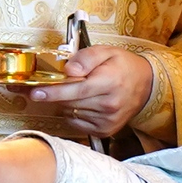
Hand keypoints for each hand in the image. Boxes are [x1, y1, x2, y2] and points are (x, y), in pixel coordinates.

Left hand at [25, 46, 153, 136]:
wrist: (145, 86)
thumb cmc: (123, 67)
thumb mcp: (106, 52)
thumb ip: (86, 57)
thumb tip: (69, 69)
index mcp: (110, 82)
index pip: (76, 90)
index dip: (54, 92)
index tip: (36, 92)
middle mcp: (109, 104)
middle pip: (70, 102)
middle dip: (56, 94)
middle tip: (46, 87)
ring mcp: (107, 120)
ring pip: (71, 113)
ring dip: (67, 102)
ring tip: (78, 91)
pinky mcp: (104, 130)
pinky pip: (76, 123)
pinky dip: (73, 113)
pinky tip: (83, 103)